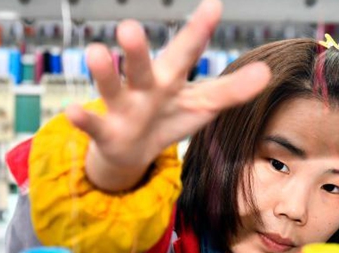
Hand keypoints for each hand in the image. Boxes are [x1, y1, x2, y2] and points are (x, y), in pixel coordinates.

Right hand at [66, 0, 271, 192]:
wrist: (132, 151)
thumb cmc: (170, 118)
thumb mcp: (203, 105)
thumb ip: (232, 90)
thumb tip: (267, 71)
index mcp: (170, 78)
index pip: (186, 52)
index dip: (199, 31)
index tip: (213, 5)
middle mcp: (144, 86)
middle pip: (142, 65)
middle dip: (137, 48)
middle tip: (129, 26)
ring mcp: (122, 106)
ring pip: (112, 87)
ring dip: (104, 72)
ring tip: (95, 52)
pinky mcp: (106, 131)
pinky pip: (94, 125)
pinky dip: (83, 119)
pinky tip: (71, 111)